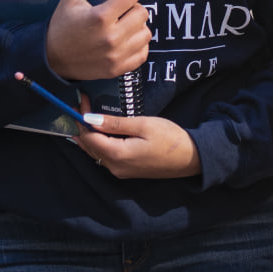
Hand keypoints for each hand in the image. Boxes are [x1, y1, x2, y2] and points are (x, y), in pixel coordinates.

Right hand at [45, 0, 148, 82]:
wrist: (53, 60)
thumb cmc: (62, 27)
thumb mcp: (70, 0)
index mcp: (100, 17)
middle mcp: (111, 37)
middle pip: (143, 13)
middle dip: (134, 9)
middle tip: (122, 12)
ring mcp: (116, 55)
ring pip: (146, 33)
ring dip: (138, 28)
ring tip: (124, 26)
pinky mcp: (118, 68)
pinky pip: (143, 53)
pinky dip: (138, 46)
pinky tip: (126, 41)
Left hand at [75, 109, 199, 178]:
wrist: (191, 158)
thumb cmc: (170, 139)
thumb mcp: (143, 125)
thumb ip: (115, 123)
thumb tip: (90, 119)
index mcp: (117, 155)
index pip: (89, 137)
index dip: (81, 118)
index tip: (81, 100)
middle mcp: (114, 167)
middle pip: (89, 147)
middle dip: (82, 126)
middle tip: (81, 105)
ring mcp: (120, 171)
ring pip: (95, 153)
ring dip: (89, 135)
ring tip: (86, 115)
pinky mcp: (126, 171)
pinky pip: (105, 157)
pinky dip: (98, 143)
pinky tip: (99, 132)